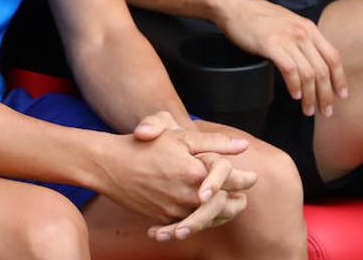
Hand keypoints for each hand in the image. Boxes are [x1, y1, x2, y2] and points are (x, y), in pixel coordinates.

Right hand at [94, 123, 249, 240]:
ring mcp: (177, 209)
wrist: (109, 165)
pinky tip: (205, 216)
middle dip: (238, 200)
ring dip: (224, 213)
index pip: (232, 179)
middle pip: (226, 204)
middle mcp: (189, 195)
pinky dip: (202, 221)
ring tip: (230, 206)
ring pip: (210, 218)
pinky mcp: (165, 218)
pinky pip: (191, 224)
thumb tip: (242, 146)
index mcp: (196, 172)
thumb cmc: (144, 145)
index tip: (252, 176)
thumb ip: (213, 143)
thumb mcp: (179, 137)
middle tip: (245, 196)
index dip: (245, 178)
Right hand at [214, 0, 347, 117]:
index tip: (341, 95)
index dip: (339, 79)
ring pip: (308, 73)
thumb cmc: (257, 16)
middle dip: (326, 95)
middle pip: (323, 70)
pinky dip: (294, 86)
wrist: (234, 5)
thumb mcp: (288, 23)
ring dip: (311, 96)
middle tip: (325, 111)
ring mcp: (286, 39)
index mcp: (309, 28)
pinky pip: (289, 70)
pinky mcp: (270, 44)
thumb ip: (301, 39)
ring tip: (308, 110)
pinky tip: (294, 95)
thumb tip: (310, 60)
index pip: (333, 57)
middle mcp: (302, 33)